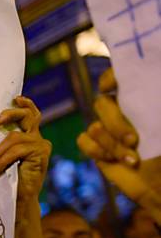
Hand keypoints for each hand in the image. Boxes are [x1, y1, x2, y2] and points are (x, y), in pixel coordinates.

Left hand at [0, 96, 51, 203]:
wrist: (20, 201)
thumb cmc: (8, 181)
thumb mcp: (4, 158)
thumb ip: (3, 145)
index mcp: (30, 138)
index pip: (31, 115)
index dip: (25, 105)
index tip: (15, 99)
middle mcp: (38, 139)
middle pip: (28, 116)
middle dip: (11, 114)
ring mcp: (41, 146)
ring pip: (15, 138)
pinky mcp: (41, 154)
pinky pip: (17, 150)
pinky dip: (3, 159)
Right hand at [76, 68, 160, 221]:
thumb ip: (156, 107)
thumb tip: (149, 92)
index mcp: (144, 100)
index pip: (121, 78)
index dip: (111, 78)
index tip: (110, 86)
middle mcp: (124, 112)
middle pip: (103, 104)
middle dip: (116, 124)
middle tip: (134, 140)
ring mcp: (108, 130)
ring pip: (94, 126)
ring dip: (111, 144)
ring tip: (132, 158)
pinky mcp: (97, 148)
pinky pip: (84, 141)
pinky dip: (96, 150)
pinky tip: (113, 160)